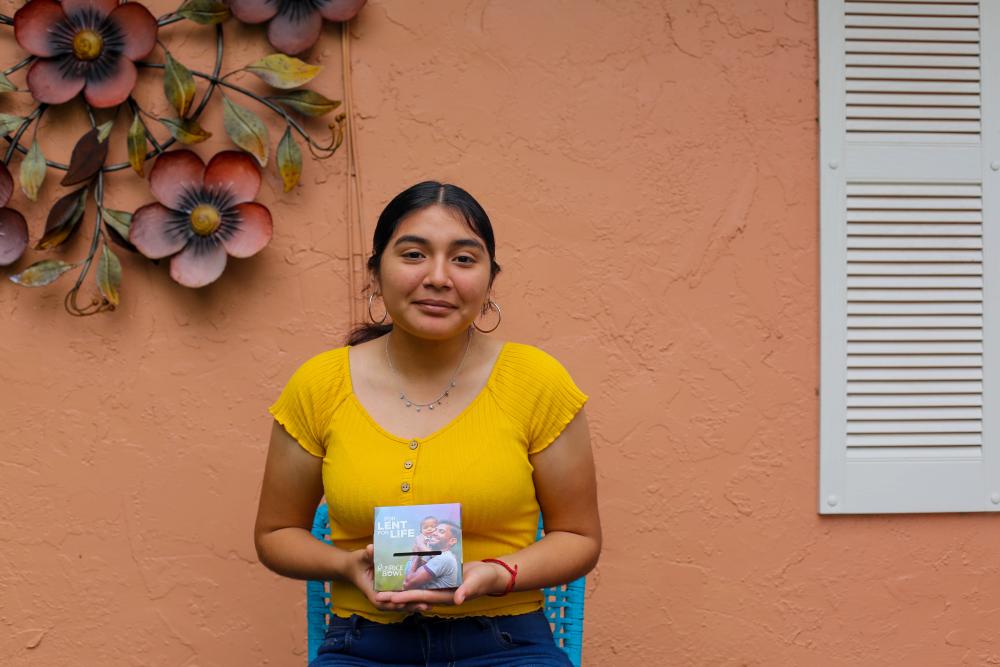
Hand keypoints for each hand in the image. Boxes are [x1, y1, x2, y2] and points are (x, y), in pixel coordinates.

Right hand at [346, 545, 430, 612]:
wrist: (353, 566)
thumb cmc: (357, 562)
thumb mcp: (361, 558)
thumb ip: (367, 555)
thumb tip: (370, 548)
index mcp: (370, 590)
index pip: (380, 601)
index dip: (391, 603)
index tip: (402, 603)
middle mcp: (379, 595)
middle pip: (393, 605)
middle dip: (408, 606)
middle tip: (423, 606)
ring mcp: (385, 594)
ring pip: (398, 603)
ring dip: (412, 605)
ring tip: (428, 605)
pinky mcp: (390, 590)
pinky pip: (401, 597)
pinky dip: (411, 599)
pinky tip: (424, 599)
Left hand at [375, 560, 507, 607]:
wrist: (492, 574)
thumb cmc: (485, 579)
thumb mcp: (476, 583)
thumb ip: (467, 591)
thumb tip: (457, 600)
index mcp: (445, 596)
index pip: (420, 597)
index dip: (404, 598)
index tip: (388, 599)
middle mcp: (440, 592)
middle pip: (414, 593)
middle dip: (397, 594)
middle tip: (377, 593)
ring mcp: (441, 584)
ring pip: (418, 585)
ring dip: (403, 585)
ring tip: (386, 582)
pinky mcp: (443, 576)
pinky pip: (426, 576)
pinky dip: (415, 575)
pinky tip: (405, 570)